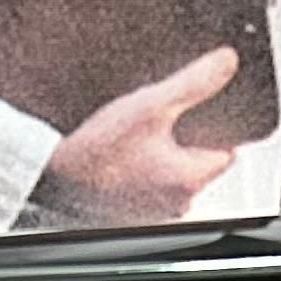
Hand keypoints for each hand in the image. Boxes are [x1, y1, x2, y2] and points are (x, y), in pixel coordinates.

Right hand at [35, 47, 242, 224]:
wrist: (53, 181)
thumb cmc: (98, 152)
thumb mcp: (150, 105)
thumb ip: (194, 83)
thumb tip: (227, 63)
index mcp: (190, 179)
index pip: (226, 153)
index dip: (216, 130)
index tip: (197, 116)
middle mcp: (177, 204)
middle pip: (199, 165)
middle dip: (185, 142)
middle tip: (160, 124)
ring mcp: (154, 215)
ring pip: (172, 178)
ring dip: (161, 159)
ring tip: (137, 141)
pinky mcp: (132, 217)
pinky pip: (148, 190)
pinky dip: (141, 175)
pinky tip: (122, 160)